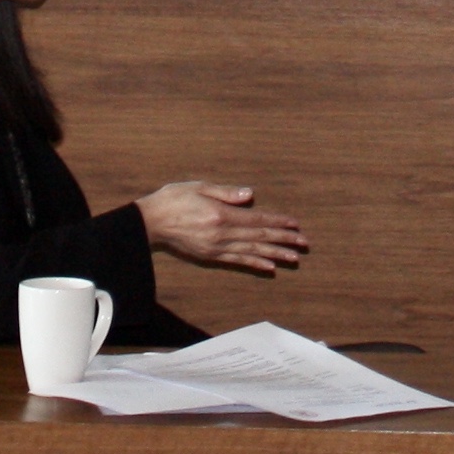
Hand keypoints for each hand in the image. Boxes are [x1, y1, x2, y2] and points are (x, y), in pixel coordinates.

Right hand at [134, 182, 305, 274]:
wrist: (150, 222)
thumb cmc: (174, 199)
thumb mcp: (199, 186)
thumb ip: (226, 192)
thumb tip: (250, 195)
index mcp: (221, 215)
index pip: (257, 220)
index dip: (278, 223)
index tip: (295, 225)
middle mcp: (222, 234)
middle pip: (259, 238)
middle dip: (283, 240)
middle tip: (304, 243)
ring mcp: (216, 248)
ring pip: (252, 252)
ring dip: (274, 255)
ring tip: (293, 258)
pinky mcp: (210, 256)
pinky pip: (237, 261)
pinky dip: (255, 264)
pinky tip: (269, 267)